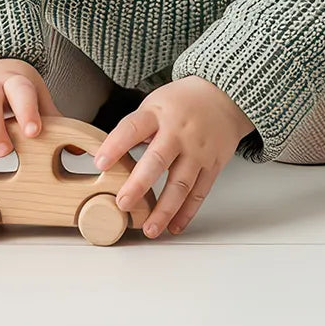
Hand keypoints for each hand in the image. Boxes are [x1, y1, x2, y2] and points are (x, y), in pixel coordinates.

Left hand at [93, 76, 253, 239]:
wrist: (224, 95)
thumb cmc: (183, 102)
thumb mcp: (155, 104)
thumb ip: (137, 129)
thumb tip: (109, 157)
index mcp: (159, 113)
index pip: (133, 129)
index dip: (115, 145)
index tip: (100, 164)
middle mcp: (179, 132)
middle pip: (158, 160)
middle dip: (139, 184)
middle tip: (123, 203)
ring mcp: (198, 150)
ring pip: (181, 183)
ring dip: (164, 209)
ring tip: (149, 229)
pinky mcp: (213, 164)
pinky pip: (199, 192)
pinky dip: (187, 212)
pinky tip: (174, 226)